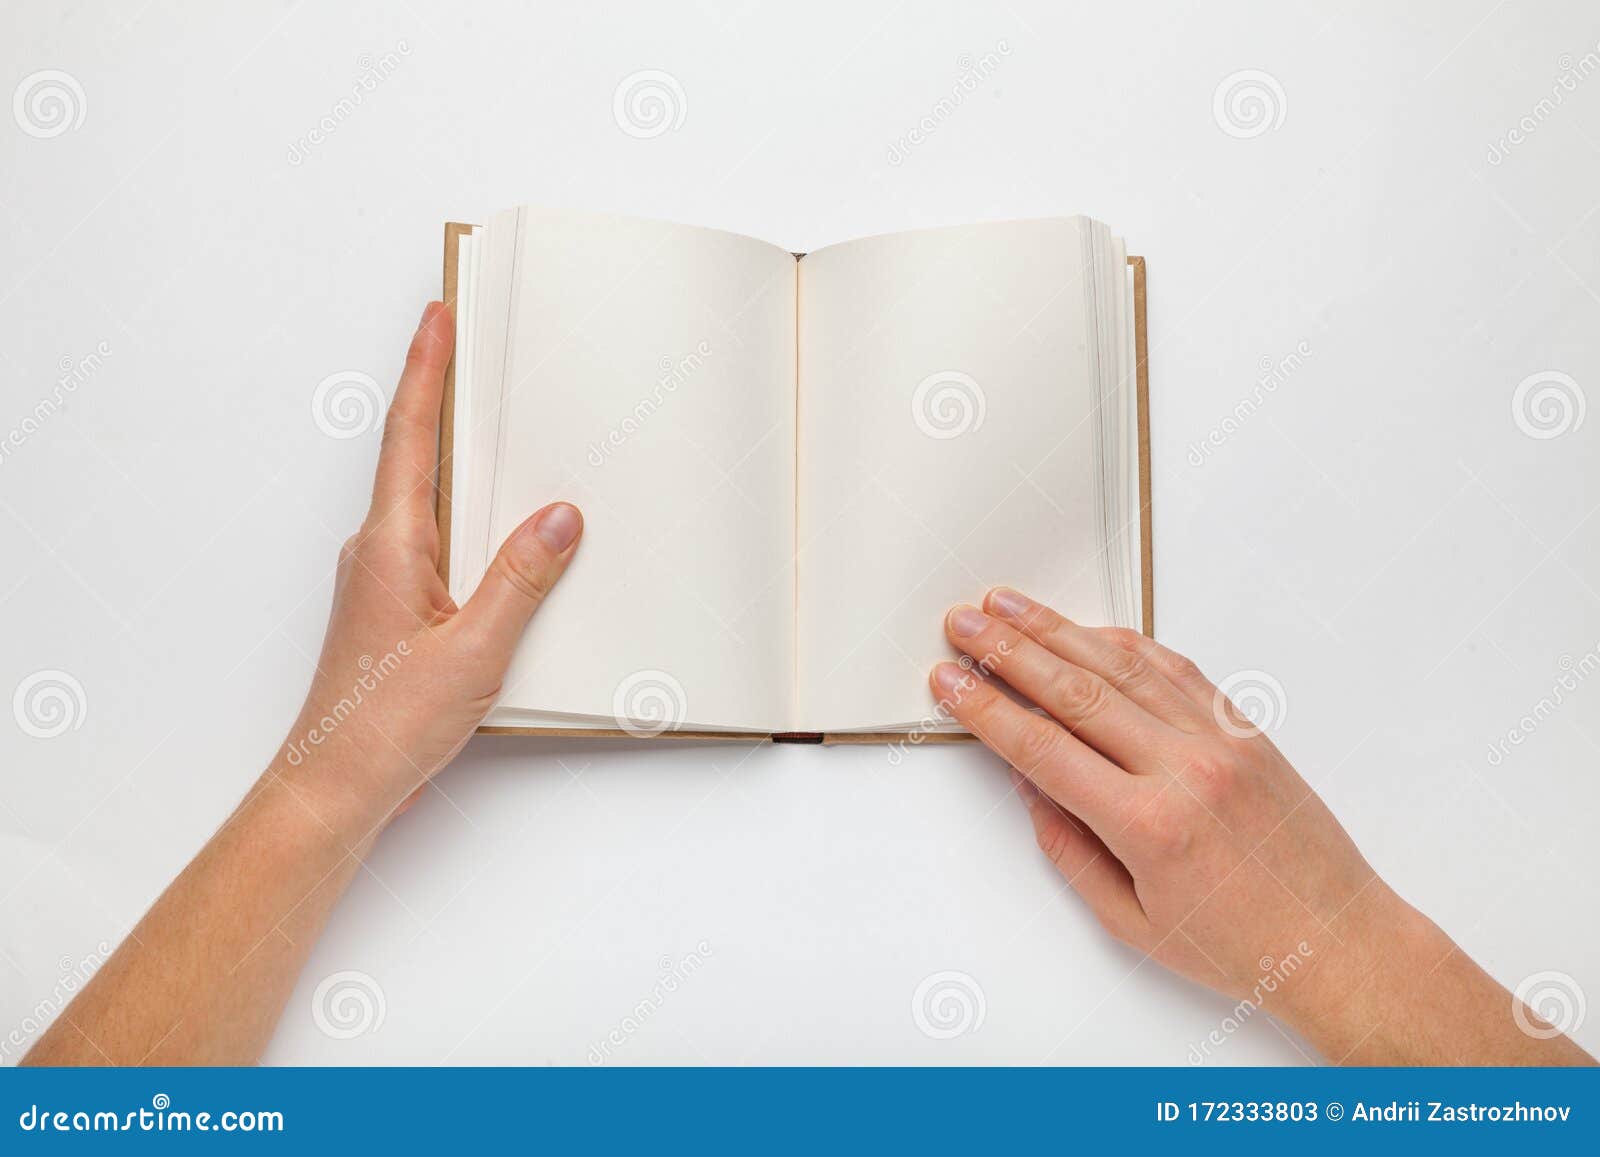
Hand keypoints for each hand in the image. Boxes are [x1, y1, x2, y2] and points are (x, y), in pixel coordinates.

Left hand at [277, 302, 582, 836]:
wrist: (334, 786)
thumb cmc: (385, 725)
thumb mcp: (473, 651)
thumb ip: (520, 579)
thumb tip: (558, 518)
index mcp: (391, 545)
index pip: (410, 436)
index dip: (424, 370)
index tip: (437, 315)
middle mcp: (378, 550)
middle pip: (415, 455)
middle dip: (443, 397)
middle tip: (470, 346)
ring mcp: (381, 579)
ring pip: (428, 501)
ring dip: (459, 461)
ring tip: (499, 427)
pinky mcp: (393, 608)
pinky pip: (436, 542)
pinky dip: (467, 519)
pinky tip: (501, 534)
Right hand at [931, 589, 1593, 1064]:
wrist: (1337, 941)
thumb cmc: (1241, 945)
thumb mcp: (1130, 920)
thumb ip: (1069, 847)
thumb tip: (1030, 785)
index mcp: (1149, 825)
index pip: (1041, 748)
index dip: (985, 709)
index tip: (949, 682)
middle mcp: (1185, 769)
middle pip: (1073, 690)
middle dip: (1007, 651)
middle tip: (964, 624)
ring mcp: (1219, 741)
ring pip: (1121, 666)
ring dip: (1057, 630)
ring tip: (1009, 607)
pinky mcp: (1244, 730)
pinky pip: (1174, 669)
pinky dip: (1125, 644)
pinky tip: (1090, 629)